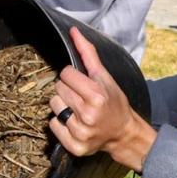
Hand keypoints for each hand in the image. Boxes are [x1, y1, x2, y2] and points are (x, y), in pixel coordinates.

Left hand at [49, 27, 156, 172]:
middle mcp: (88, 115)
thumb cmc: (114, 102)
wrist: (124, 133)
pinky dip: (60, 123)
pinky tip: (75, 123)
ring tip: (78, 110)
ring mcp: (81, 132)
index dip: (73, 76)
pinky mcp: (74, 146)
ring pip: (53, 106)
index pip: (65, 74)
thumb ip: (88, 53)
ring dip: (63, 106)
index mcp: (96, 96)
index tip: (83, 83)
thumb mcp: (105, 77)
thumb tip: (73, 31)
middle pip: (58, 89)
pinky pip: (53, 126)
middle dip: (68, 90)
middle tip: (81, 97)